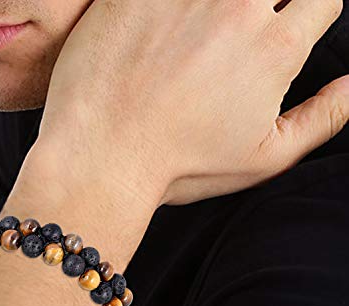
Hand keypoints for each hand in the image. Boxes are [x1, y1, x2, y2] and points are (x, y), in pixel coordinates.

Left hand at [36, 0, 348, 205]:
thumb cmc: (180, 166)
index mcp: (275, 47)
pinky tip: (174, 14)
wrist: (103, 158)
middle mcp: (239, 7)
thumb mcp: (263, 158)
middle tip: (242, 28)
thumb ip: (321, 118)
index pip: (322, 0)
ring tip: (206, 25)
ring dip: (223, 1)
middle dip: (268, 5)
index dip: (311, 12)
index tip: (292, 22)